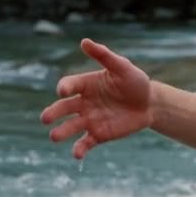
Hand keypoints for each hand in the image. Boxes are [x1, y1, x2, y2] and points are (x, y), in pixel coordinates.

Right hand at [41, 38, 152, 158]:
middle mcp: (83, 103)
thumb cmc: (135, 82)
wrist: (150, 104)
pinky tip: (77, 154)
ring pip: (70, 127)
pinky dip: (79, 149)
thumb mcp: (122, 67)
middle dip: (53, 113)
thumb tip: (84, 41)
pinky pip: (85, 142)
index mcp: (85, 84)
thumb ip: (104, 56)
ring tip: (54, 137)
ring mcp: (90, 119)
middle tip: (45, 118)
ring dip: (61, 132)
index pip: (69, 85)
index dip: (65, 88)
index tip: (64, 91)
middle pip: (63, 108)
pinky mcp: (98, 134)